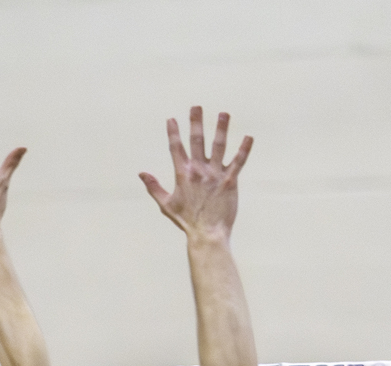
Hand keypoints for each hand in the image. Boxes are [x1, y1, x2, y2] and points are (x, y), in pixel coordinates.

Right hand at [140, 107, 251, 239]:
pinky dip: (244, 149)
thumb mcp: (165, 204)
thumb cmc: (186, 220)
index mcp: (182, 175)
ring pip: (219, 146)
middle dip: (196, 122)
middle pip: (197, 141)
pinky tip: (248, 137)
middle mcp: (198, 171)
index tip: (172, 119)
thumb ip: (154, 187)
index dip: (173, 132)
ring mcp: (215, 175)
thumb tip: (142, 173)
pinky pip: (238, 161)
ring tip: (223, 114)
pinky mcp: (230, 181)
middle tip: (196, 106)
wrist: (206, 233)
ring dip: (221, 129)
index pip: (176, 149)